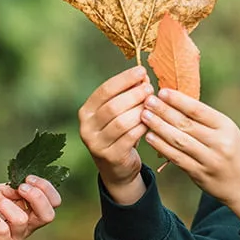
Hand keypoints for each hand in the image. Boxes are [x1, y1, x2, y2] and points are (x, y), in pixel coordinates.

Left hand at [0, 176, 60, 239]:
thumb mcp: (3, 191)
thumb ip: (13, 188)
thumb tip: (20, 186)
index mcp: (34, 210)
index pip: (54, 202)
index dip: (45, 188)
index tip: (28, 178)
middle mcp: (30, 225)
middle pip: (48, 215)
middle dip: (36, 197)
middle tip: (21, 188)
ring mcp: (18, 237)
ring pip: (21, 220)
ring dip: (7, 206)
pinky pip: (1, 230)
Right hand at [78, 65, 151, 204]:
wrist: (117, 168)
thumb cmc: (119, 134)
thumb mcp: (118, 113)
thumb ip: (127, 94)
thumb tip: (143, 76)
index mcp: (86, 112)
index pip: (105, 90)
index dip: (125, 79)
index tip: (141, 71)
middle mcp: (86, 128)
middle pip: (113, 105)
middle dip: (135, 94)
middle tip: (150, 89)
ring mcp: (96, 144)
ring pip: (122, 122)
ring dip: (140, 111)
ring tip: (153, 104)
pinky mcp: (111, 156)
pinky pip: (130, 137)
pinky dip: (143, 127)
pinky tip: (151, 121)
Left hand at [142, 89, 239, 225]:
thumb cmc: (235, 153)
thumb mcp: (228, 132)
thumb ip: (206, 121)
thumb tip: (175, 103)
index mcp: (226, 126)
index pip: (198, 110)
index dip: (178, 100)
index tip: (161, 92)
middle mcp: (219, 142)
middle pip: (186, 124)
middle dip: (164, 111)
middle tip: (147, 101)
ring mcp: (209, 160)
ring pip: (179, 140)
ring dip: (159, 127)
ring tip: (144, 116)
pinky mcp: (200, 175)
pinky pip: (177, 158)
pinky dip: (162, 147)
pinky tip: (150, 137)